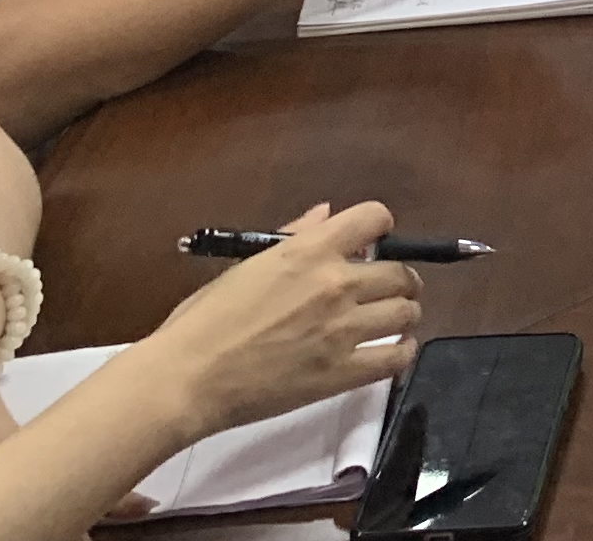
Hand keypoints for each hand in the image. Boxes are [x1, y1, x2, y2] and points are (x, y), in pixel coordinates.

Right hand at [138, 203, 422, 436]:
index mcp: (309, 251)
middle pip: (399, 272)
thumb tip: (325, 214)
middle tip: (387, 291)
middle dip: (398, 279)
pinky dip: (402, 353)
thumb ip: (293, 237)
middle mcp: (336, 284)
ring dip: (404, 314)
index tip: (372, 245)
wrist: (187, 378)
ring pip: (405, 313)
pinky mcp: (342, 373)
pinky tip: (394, 351)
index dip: (379, 228)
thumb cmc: (204, 320)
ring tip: (392, 321)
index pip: (374, 219)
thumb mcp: (246, 265)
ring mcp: (343, 330)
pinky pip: (396, 359)